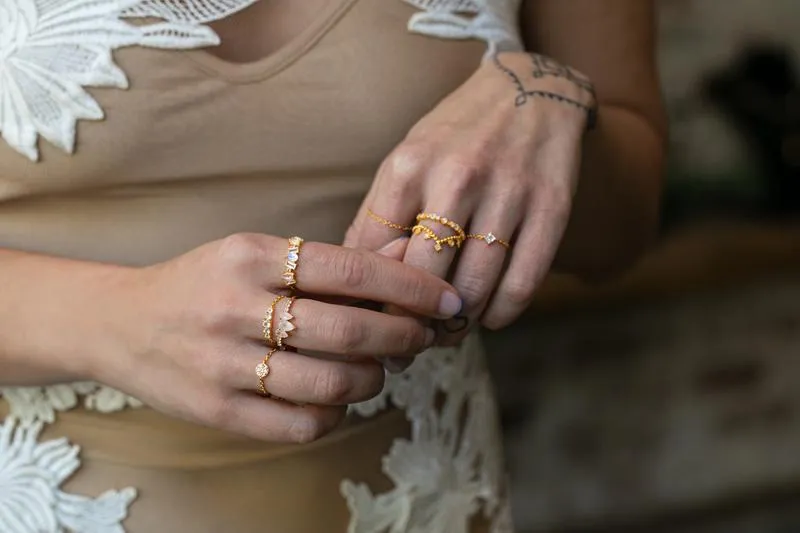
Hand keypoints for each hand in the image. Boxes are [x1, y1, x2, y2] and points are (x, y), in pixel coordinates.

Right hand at [88, 234, 461, 442]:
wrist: (120, 323)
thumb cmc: (205, 283)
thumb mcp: (256, 254)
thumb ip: (328, 262)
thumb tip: (407, 262)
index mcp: (250, 256)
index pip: (351, 269)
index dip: (410, 288)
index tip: (447, 301)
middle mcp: (234, 307)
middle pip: (349, 330)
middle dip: (404, 336)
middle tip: (422, 337)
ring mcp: (223, 364)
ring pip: (332, 383)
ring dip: (374, 378)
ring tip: (379, 367)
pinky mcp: (218, 411)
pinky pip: (302, 424)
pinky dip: (337, 413)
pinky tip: (337, 396)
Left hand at [345, 52, 595, 344]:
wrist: (530, 90)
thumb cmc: (457, 135)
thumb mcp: (407, 159)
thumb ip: (380, 214)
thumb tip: (354, 278)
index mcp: (409, 166)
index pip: (374, 254)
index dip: (370, 298)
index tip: (373, 321)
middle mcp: (457, 178)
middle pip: (422, 279)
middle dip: (413, 322)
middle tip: (412, 340)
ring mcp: (508, 193)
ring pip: (474, 288)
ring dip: (460, 323)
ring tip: (451, 328)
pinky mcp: (551, 208)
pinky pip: (522, 283)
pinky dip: (502, 314)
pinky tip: (492, 315)